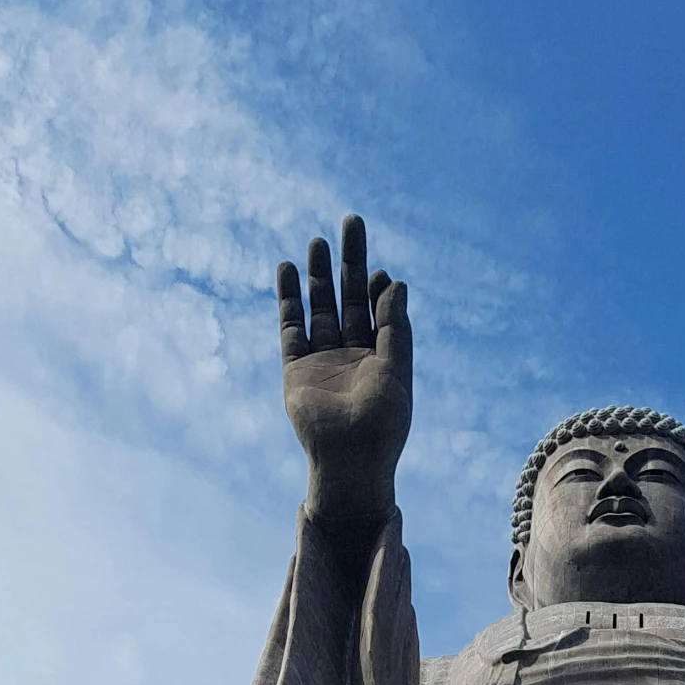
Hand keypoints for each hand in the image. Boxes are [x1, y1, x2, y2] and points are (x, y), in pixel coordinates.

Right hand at [278, 213, 411, 540]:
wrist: (350, 463)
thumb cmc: (383, 425)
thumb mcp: (397, 372)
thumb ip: (395, 327)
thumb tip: (397, 282)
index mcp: (379, 358)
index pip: (377, 311)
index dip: (377, 288)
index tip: (378, 271)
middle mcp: (349, 355)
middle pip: (348, 297)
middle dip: (349, 262)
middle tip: (351, 221)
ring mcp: (320, 360)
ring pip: (319, 307)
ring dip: (318, 275)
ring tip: (318, 241)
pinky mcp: (295, 369)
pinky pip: (290, 327)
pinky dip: (288, 299)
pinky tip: (286, 269)